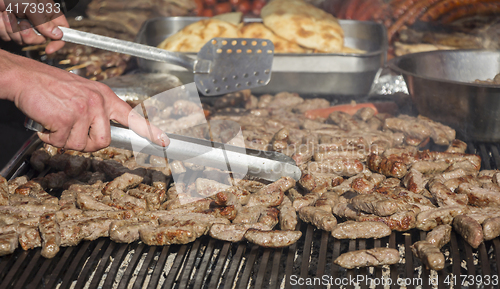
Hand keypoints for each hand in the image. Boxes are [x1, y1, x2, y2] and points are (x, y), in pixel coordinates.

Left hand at [0, 0, 67, 53]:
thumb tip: (58, 35)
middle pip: (41, 40)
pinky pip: (10, 38)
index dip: (58, 42)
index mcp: (48, 12)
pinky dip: (4, 28)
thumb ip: (44, 22)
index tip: (49, 49)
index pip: (62, 31)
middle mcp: (37, 21)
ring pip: (24, 40)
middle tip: (22, 23)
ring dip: (14, 29)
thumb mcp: (31, 5)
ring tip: (8, 14)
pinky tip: (2, 17)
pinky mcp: (10, 29)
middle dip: (29, 35)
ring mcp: (23, 25)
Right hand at [3, 51, 169, 150]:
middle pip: (105, 141)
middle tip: (70, 133)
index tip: (164, 141)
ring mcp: (84, 110)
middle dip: (87, 144)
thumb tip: (102, 136)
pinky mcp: (67, 119)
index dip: (150, 131)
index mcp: (105, 96)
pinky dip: (51, 139)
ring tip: (56, 123)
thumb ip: (97, 112)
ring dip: (65, 141)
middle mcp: (98, 102)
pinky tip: (47, 124)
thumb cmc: (51, 87)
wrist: (25, 77)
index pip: (133, 116)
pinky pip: (63, 143)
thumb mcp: (83, 93)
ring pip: (82, 145)